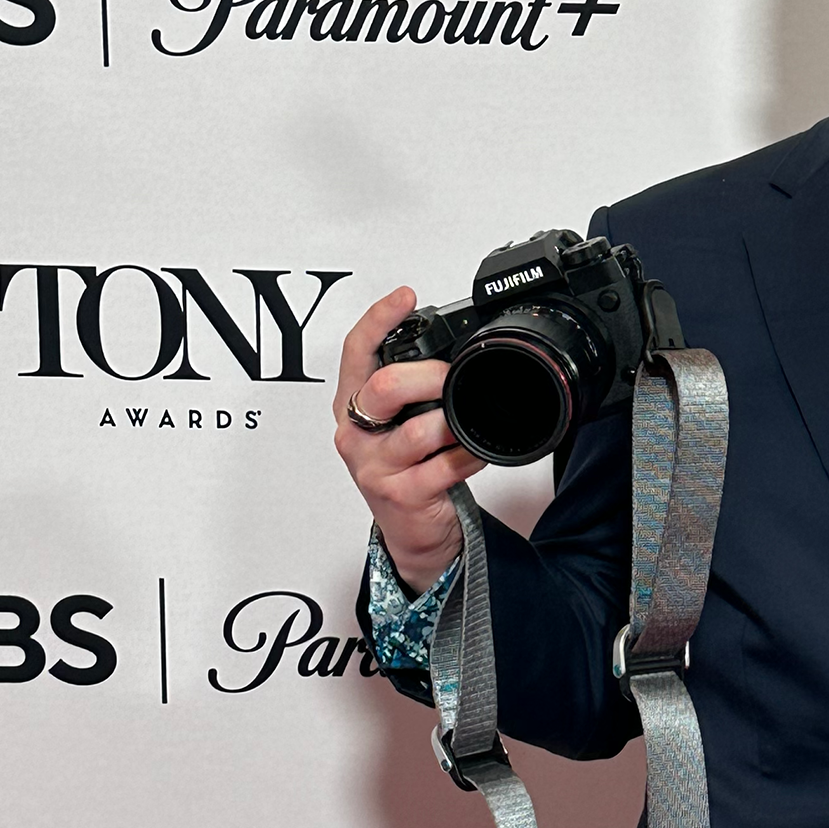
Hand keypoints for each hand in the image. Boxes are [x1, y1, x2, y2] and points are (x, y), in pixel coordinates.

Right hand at [331, 289, 483, 594]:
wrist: (414, 531)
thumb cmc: (409, 469)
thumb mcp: (399, 423)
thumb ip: (412, 389)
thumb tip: (456, 351)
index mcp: (352, 405)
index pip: (356, 351)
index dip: (378, 320)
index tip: (405, 296)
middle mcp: (355, 433)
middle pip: (384, 386)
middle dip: (428, 375)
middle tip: (452, 377)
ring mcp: (374, 466)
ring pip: (419, 430)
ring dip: (454, 422)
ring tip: (467, 424)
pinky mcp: (399, 495)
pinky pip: (444, 466)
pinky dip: (469, 456)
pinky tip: (476, 453)